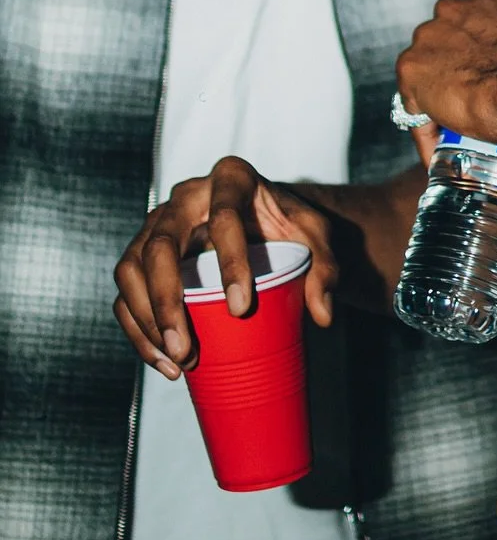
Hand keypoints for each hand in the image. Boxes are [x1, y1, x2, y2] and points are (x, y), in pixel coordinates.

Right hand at [113, 156, 336, 377]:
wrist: (266, 220)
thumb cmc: (289, 224)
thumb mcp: (316, 235)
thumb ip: (327, 268)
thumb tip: (323, 315)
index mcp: (231, 178)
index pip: (224, 217)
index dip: (230, 263)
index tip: (241, 309)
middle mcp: (186, 196)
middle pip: (161, 245)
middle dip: (167, 301)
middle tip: (188, 349)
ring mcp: (158, 223)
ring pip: (131, 268)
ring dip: (146, 320)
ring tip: (176, 362)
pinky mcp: (143, 252)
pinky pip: (126, 290)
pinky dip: (137, 328)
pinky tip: (162, 359)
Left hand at [396, 0, 496, 145]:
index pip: (471, 22)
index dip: (477, 49)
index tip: (487, 72)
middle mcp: (451, 8)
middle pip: (443, 41)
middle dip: (453, 66)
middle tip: (472, 98)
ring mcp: (426, 37)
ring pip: (425, 72)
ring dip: (436, 96)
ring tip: (456, 130)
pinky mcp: (410, 69)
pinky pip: (413, 107)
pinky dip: (425, 130)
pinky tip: (440, 152)